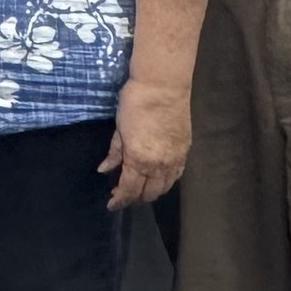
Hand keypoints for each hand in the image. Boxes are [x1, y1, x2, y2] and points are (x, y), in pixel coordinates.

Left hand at [101, 80, 189, 209]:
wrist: (162, 86)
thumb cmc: (135, 104)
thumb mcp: (119, 130)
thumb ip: (115, 153)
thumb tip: (104, 170)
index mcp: (139, 160)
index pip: (129, 190)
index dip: (119, 200)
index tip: (111, 204)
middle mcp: (159, 165)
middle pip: (149, 193)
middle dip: (134, 199)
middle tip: (123, 196)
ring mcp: (175, 159)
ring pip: (165, 187)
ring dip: (151, 192)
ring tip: (140, 190)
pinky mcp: (186, 150)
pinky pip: (176, 175)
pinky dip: (166, 181)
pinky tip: (158, 179)